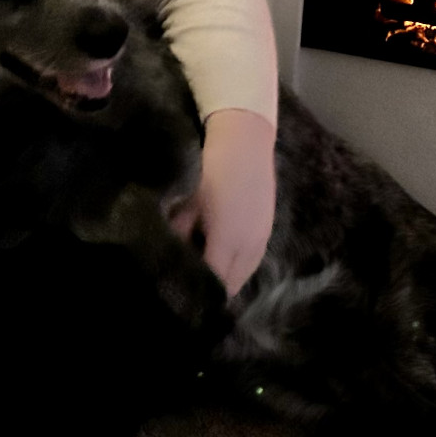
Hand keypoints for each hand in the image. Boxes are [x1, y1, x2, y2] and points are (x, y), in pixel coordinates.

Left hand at [168, 107, 274, 294]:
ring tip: (204, 278)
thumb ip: (179, 232)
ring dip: (225, 280)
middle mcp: (248, 246)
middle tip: (188, 289)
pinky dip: (237, 268)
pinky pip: (251, 263)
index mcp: (226, 240)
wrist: (245, 143)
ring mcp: (261, 240)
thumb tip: (168, 254)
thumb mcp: (188, 202)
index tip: (177, 293)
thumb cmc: (210, 169)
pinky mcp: (267, 233)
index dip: (195, 290)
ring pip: (242, 276)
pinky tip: (222, 261)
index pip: (211, 281)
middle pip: (230, 285)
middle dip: (209, 290)